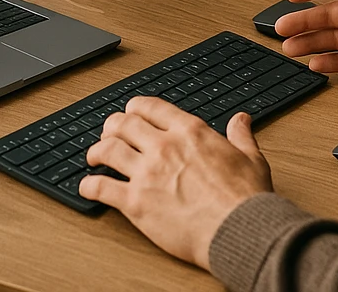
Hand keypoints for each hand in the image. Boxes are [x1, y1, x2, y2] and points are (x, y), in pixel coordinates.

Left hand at [79, 97, 271, 269]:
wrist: (238, 230)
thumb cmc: (245, 198)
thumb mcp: (250, 157)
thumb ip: (240, 135)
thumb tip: (241, 120)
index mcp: (189, 131)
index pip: (151, 107)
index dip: (135, 108)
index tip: (131, 113)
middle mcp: (164, 146)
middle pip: (124, 124)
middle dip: (112, 126)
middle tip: (108, 133)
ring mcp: (148, 173)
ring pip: (108, 150)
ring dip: (96, 151)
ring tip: (93, 156)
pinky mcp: (136, 203)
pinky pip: (102, 188)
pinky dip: (89, 186)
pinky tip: (87, 187)